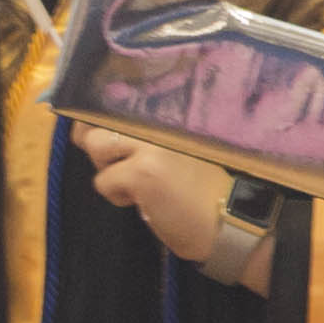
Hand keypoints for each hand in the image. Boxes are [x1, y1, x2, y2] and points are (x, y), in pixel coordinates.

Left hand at [73, 122, 262, 286]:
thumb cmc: (204, 189)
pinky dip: (117, 196)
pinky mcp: (141, 172)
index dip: (100, 118)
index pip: (116, 101)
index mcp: (169, 111)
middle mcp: (158, 119)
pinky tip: (147, 202)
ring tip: (139, 185)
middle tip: (127, 169)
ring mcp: (149, 144)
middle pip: (96, 120)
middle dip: (99, 147)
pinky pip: (102, 181)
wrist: (230, 221)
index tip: (105, 133)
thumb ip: (144, 135)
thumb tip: (92, 130)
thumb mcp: (174, 151)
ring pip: (95, 145)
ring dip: (108, 170)